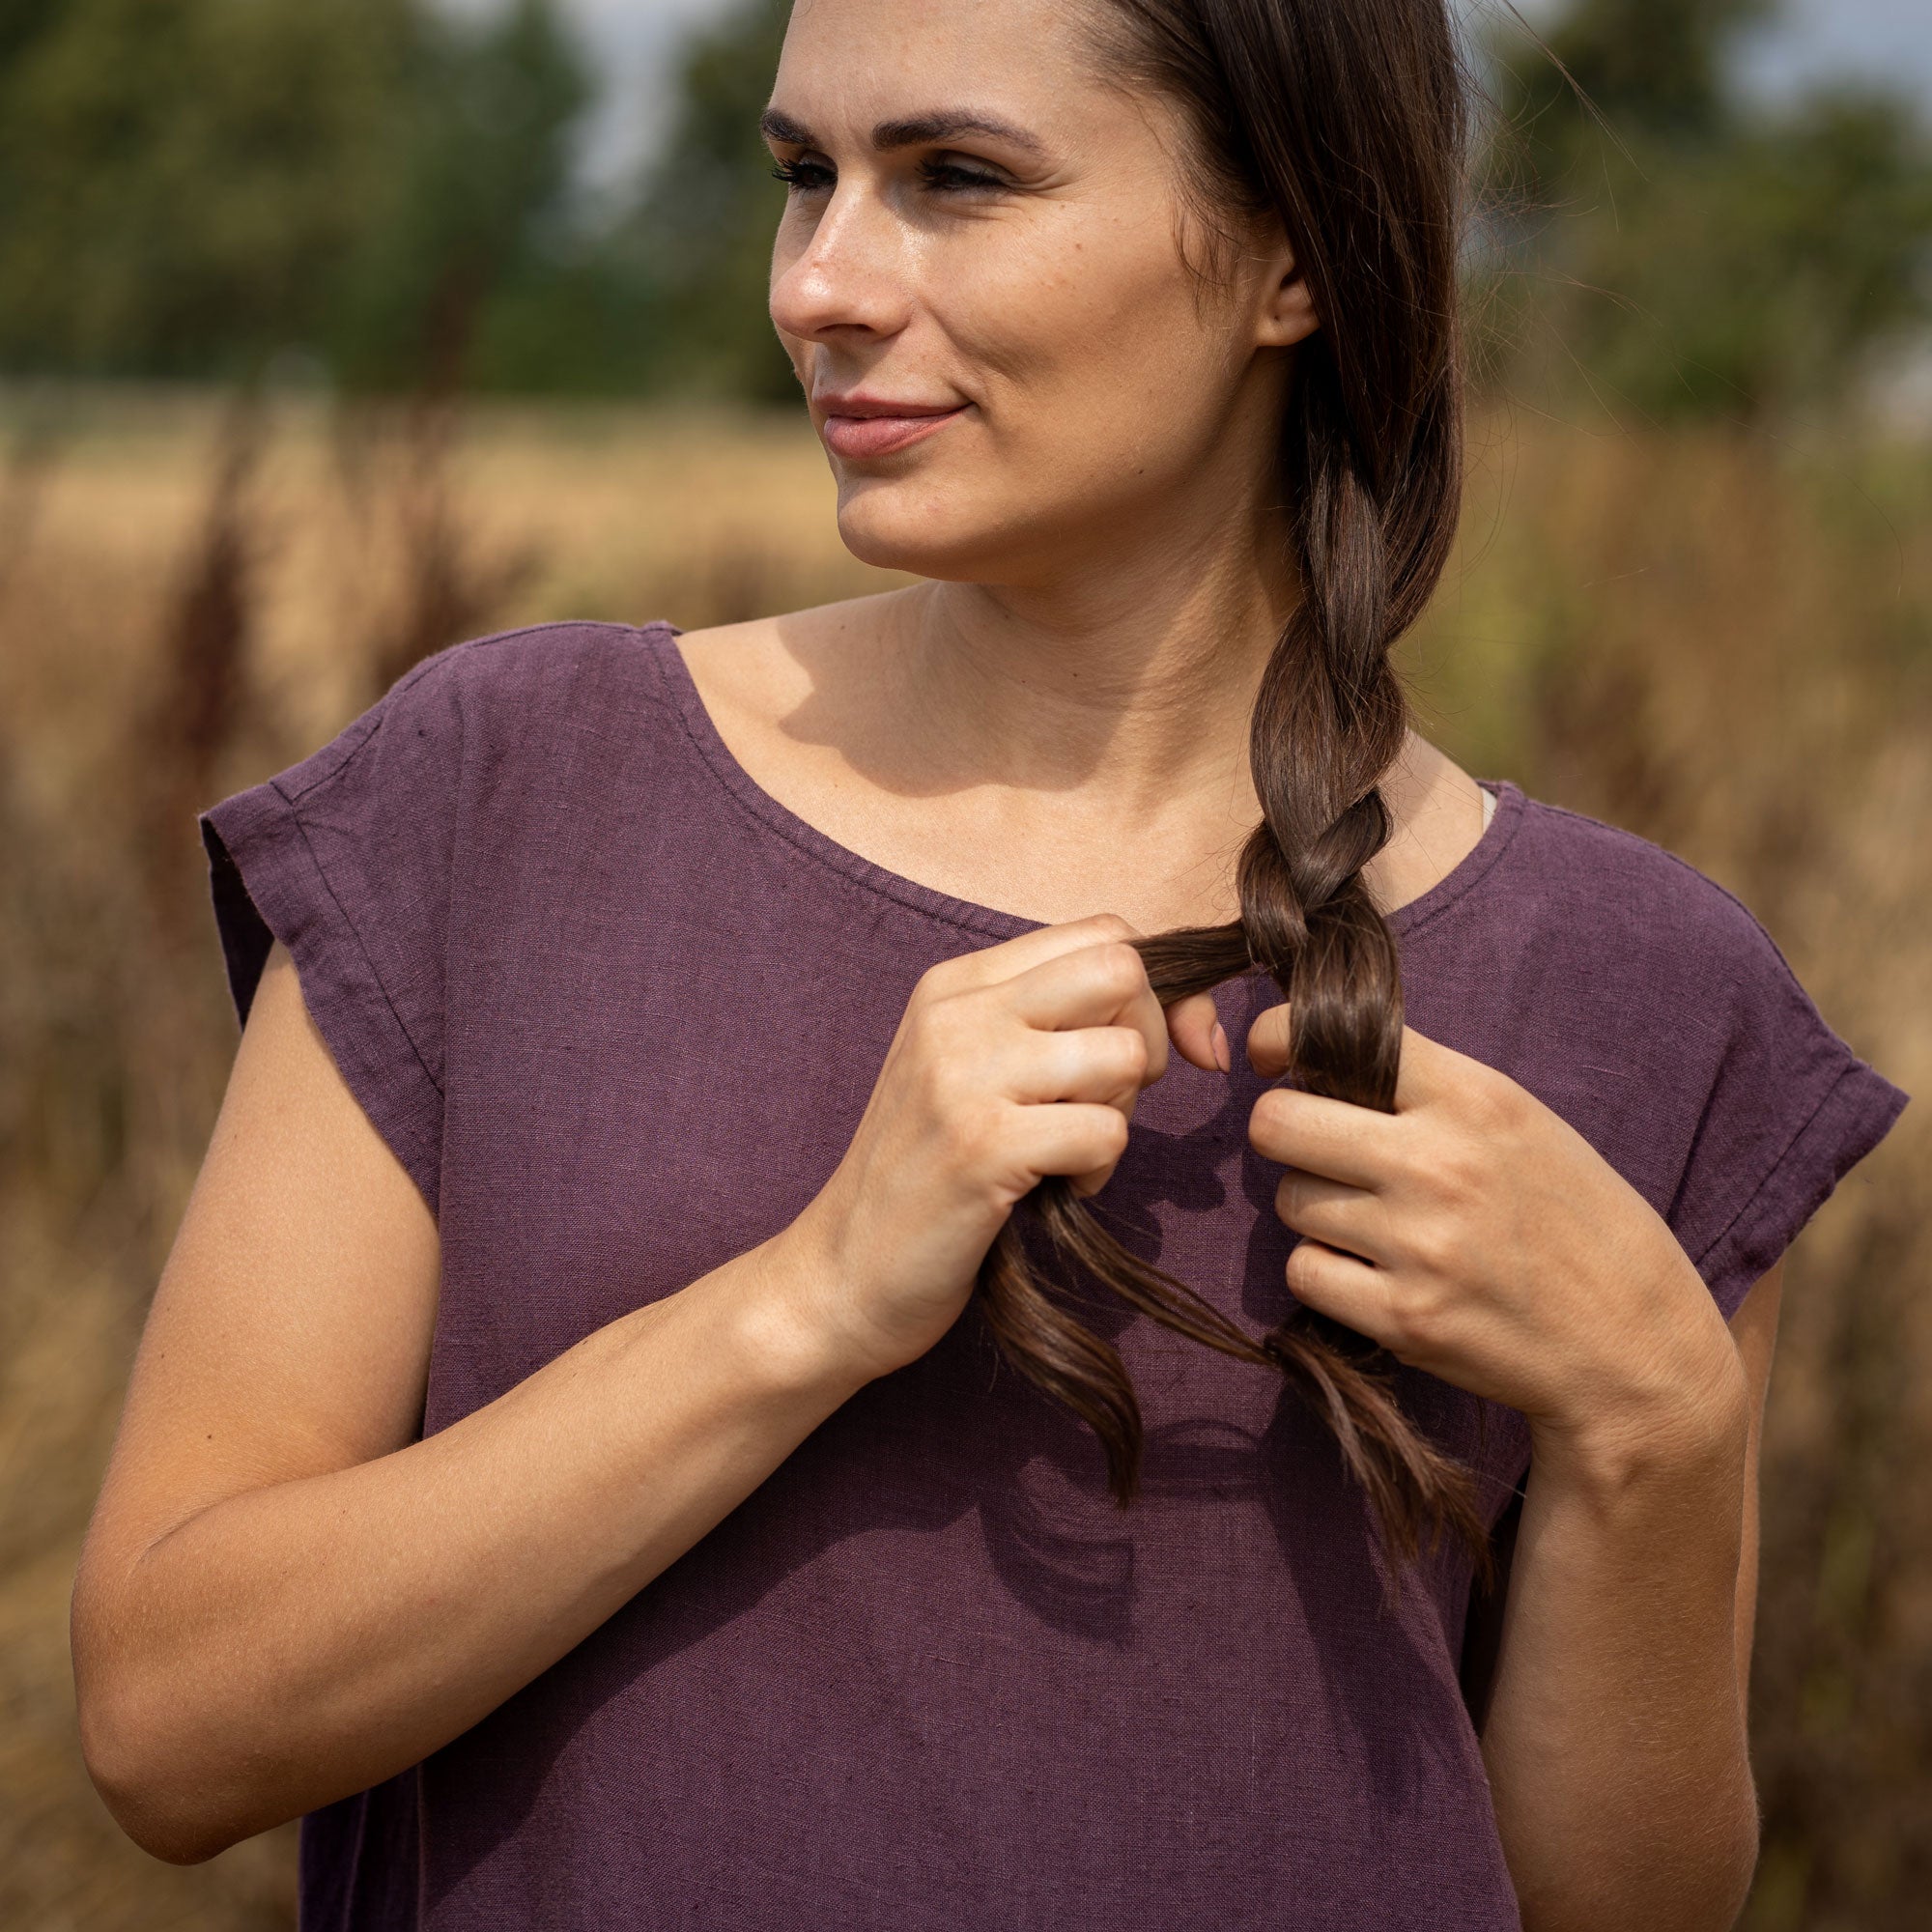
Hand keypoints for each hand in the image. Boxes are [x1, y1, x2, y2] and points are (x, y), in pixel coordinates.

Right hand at [784, 916, 1224, 1382]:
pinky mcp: (981, 1147)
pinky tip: (1052, 1190)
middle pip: (1122, 971)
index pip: (1104, 935)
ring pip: (1123, 1055)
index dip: (1153, 994)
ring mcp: (964, 1076)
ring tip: (1068, 1152)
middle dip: (1146, 1039)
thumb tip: (1202, 1029)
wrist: (840, 1272)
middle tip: (1104, 1100)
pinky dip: (1098, 1172)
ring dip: (1119, 1114)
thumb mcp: (977, 1071)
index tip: (1143, 1057)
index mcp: (957, 983)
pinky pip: (1107, 1132)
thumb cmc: (929, 1174)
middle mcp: (957, 1013)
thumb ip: (1063, 1027)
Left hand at [1245, 1006, 1746, 1469]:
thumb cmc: (1575, 1222)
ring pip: (1290, 1201)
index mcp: (1472, 1097)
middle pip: (1276, 1124)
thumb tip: (1316, 1062)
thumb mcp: (1521, 1123)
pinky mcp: (1402, 1316)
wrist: (1635, 1346)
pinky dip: (1327, 1274)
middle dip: (1286, 1135)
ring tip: (1379, 1226)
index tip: (1274, 1061)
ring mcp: (1417, 1243)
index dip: (1278, 1042)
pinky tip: (1377, 1276)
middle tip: (1321, 1155)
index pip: (1324, 1035)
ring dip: (1316, 1211)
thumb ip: (1427, 1089)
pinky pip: (1304, 1271)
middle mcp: (1438, 1162)